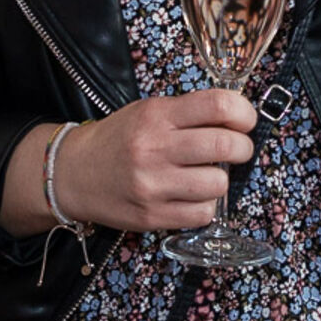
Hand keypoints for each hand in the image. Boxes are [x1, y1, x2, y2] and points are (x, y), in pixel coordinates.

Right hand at [45, 90, 256, 232]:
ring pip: (218, 184)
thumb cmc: (118, 139)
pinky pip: (202, 214)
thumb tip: (237, 117)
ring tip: (209, 175)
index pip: (217, 105)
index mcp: (157, 115)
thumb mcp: (148, 112)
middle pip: (225, 145)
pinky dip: (206, 206)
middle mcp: (155, 148)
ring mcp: (153, 185)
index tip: (245, 120)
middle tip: (239, 149)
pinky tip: (193, 196)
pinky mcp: (152, 216)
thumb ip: (188, 113)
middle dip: (243, 147)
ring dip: (222, 180)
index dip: (243, 112)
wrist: (74, 173)